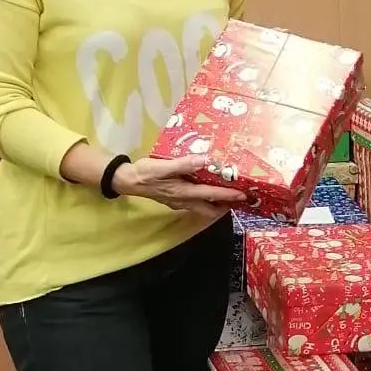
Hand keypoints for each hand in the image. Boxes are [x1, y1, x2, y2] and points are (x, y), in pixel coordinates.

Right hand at [113, 157, 247, 213]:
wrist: (128, 180)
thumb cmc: (145, 173)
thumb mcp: (163, 167)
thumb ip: (184, 165)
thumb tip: (205, 161)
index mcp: (184, 192)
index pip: (211, 195)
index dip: (228, 195)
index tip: (242, 195)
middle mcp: (183, 201)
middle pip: (209, 210)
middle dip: (225, 206)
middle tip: (237, 198)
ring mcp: (178, 202)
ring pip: (202, 208)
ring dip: (215, 204)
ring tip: (226, 195)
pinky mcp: (173, 199)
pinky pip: (195, 203)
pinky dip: (205, 199)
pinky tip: (206, 189)